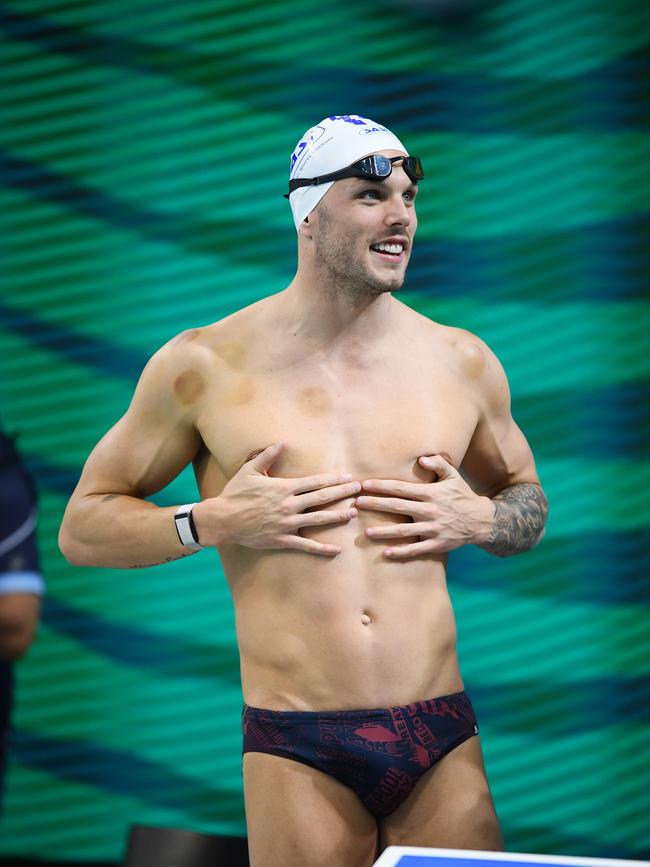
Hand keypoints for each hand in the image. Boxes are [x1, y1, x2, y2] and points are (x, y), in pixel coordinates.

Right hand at [193, 442, 359, 555]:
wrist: (222, 519)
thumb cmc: (235, 493)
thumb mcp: (250, 470)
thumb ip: (268, 456)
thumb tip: (282, 442)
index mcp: (284, 487)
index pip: (315, 482)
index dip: (334, 479)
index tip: (348, 478)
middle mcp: (289, 505)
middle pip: (322, 498)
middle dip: (342, 493)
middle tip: (359, 490)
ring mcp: (287, 523)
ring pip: (318, 519)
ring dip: (338, 516)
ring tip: (353, 513)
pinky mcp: (282, 539)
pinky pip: (306, 545)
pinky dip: (322, 548)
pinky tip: (336, 550)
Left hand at [357, 454, 494, 558]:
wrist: (481, 520)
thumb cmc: (462, 495)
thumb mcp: (454, 476)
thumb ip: (438, 464)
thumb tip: (421, 458)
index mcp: (431, 493)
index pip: (401, 488)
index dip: (382, 486)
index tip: (364, 485)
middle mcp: (430, 510)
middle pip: (398, 507)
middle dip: (376, 505)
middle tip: (357, 503)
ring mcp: (433, 529)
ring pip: (404, 531)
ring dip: (384, 532)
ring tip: (366, 532)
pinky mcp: (437, 544)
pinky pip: (416, 549)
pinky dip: (401, 552)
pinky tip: (386, 553)